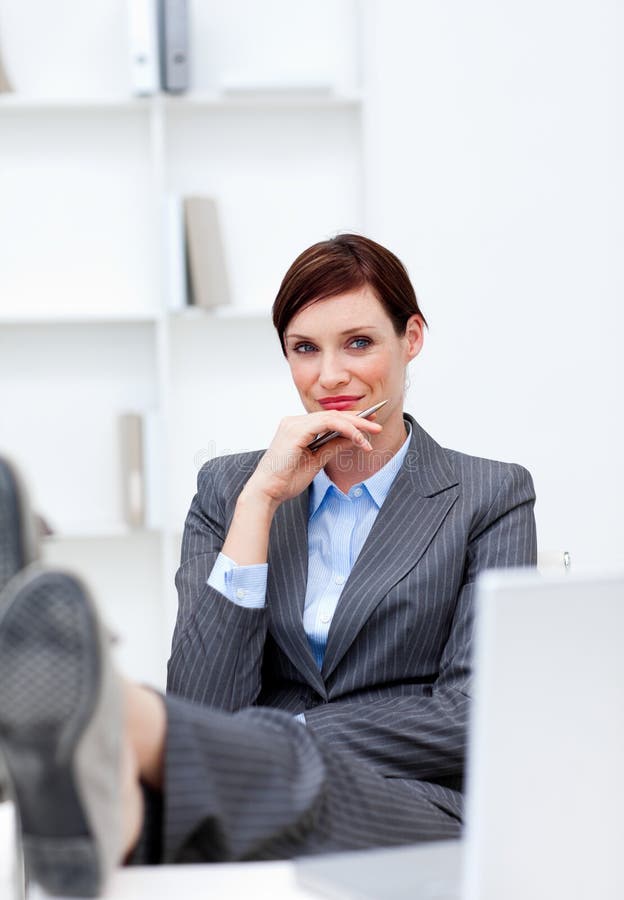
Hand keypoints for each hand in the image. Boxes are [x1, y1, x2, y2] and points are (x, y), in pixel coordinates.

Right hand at [245, 411, 382, 505]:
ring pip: (332, 416)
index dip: (351, 419)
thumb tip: (354, 438)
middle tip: (378, 424)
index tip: (370, 422)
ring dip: (356, 424)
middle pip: (333, 414)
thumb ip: (333, 446)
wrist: (268, 491)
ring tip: (373, 431)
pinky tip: (359, 438)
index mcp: (297, 427)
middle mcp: (294, 421)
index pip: (329, 418)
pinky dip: (345, 429)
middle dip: (358, 419)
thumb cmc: (286, 479)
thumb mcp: (317, 461)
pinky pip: (327, 424)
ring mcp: (293, 424)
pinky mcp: (296, 431)